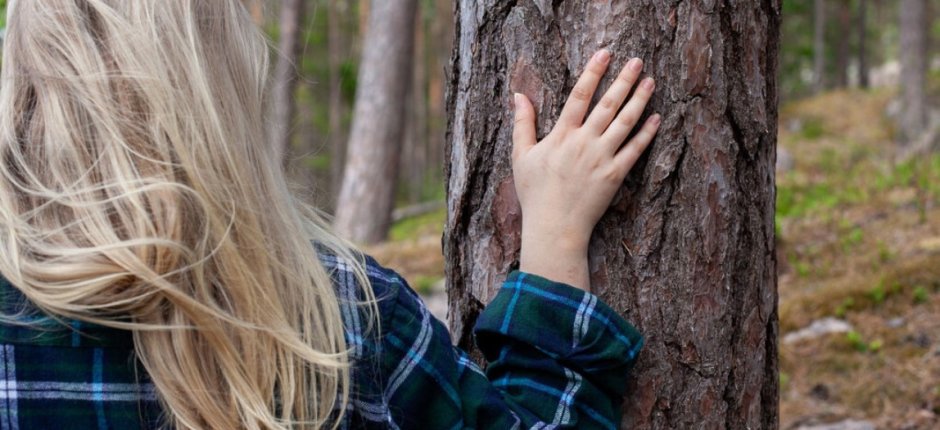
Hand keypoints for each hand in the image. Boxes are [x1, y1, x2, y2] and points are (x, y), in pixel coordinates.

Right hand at [512, 49, 659, 290]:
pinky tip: (656, 117)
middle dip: (624, 79)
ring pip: (626, 122)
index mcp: (561, 135)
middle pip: (608, 103)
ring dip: (640, 99)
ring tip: (651, 81)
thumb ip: (522, 124)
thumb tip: (518, 96)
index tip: (605, 53)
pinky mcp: (615, 175)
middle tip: (637, 61)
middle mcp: (584, 142)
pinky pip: (635, 149)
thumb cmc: (535, 194)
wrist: (554, 227)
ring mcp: (602, 157)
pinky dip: (647, 132)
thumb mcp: (521, 156)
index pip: (579, 95)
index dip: (593, 72)